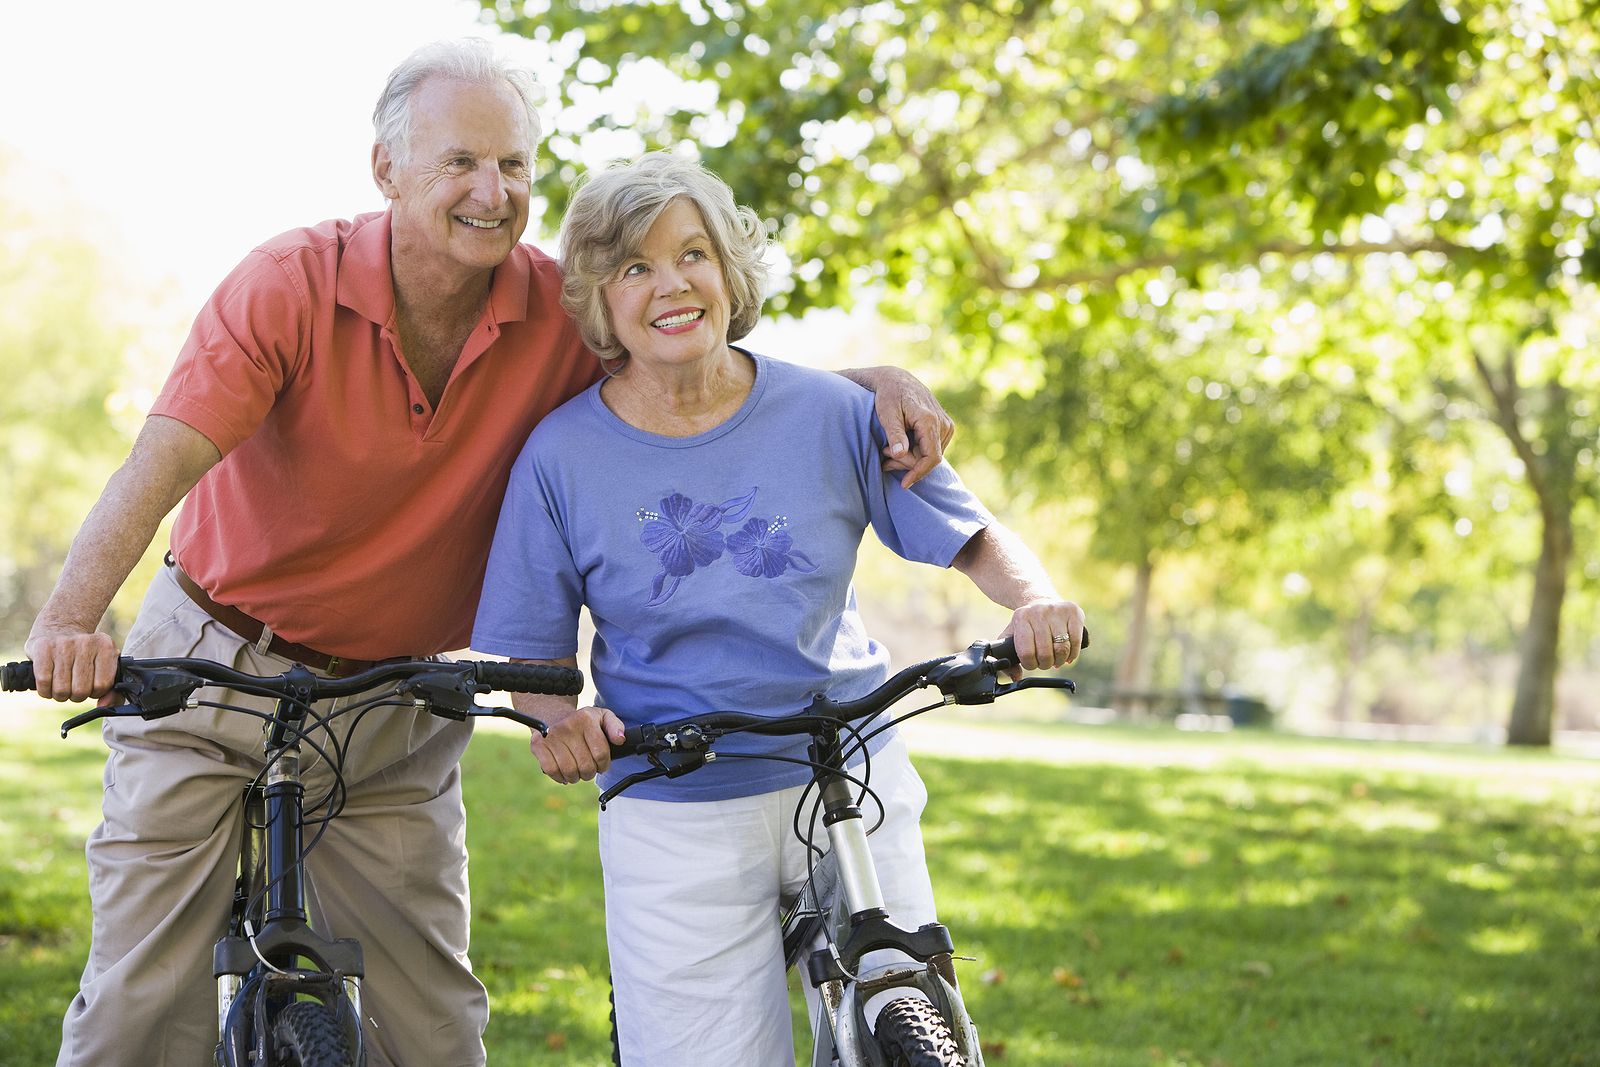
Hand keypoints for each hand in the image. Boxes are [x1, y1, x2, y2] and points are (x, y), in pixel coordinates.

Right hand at [23, 627, 119, 702]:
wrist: (59, 629)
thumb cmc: (85, 655)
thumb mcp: (104, 666)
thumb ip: (112, 690)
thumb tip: (104, 705)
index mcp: (106, 647)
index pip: (102, 685)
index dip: (95, 692)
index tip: (90, 686)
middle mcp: (86, 643)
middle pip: (81, 690)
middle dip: (76, 696)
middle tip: (73, 686)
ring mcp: (63, 644)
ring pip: (61, 690)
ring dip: (60, 695)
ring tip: (61, 684)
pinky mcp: (43, 648)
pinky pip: (44, 682)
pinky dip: (45, 690)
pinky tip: (49, 683)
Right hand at [530, 704, 625, 784]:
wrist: (554, 715)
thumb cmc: (583, 722)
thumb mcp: (603, 717)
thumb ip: (616, 727)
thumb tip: (620, 740)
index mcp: (586, 719)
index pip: (601, 754)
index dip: (604, 765)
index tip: (601, 764)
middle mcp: (568, 726)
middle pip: (586, 766)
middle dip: (590, 773)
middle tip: (588, 769)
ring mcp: (552, 736)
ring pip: (569, 771)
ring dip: (575, 777)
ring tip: (577, 771)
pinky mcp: (538, 745)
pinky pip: (551, 770)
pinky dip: (559, 777)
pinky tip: (564, 773)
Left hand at [864, 367, 954, 488]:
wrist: (897, 380)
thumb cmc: (888, 396)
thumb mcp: (887, 414)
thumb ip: (894, 434)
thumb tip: (900, 454)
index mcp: (930, 420)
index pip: (931, 457)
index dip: (918, 473)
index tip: (904, 484)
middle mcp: (943, 423)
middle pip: (930, 458)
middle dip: (907, 464)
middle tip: (884, 457)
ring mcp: (946, 425)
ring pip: (932, 455)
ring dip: (910, 459)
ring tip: (888, 450)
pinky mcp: (945, 426)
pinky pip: (933, 448)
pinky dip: (916, 452)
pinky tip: (899, 446)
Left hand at [999, 599, 1085, 674]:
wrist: (1042, 602)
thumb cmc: (1027, 625)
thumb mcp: (1012, 636)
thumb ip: (1007, 658)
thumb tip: (1016, 677)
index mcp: (1021, 618)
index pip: (1026, 652)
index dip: (1030, 664)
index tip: (1032, 663)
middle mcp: (1038, 612)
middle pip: (1045, 653)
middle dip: (1045, 664)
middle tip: (1045, 662)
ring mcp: (1057, 610)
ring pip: (1062, 649)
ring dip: (1060, 660)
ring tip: (1056, 659)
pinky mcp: (1073, 612)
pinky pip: (1076, 642)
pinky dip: (1073, 654)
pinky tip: (1068, 654)